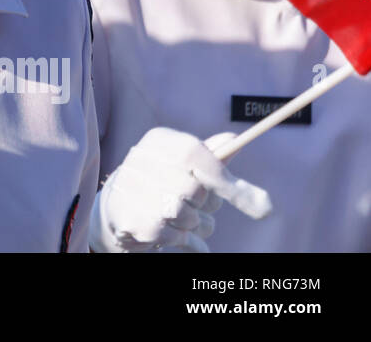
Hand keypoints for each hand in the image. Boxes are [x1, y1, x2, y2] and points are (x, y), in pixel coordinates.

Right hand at [90, 127, 271, 252]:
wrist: (117, 207)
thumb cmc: (161, 181)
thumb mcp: (184, 164)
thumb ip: (211, 155)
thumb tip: (237, 139)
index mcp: (158, 142)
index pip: (195, 154)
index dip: (225, 179)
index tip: (261, 206)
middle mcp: (140, 161)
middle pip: (195, 190)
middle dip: (205, 205)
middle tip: (196, 205)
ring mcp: (134, 193)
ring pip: (187, 216)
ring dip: (194, 223)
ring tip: (180, 218)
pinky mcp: (134, 222)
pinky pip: (177, 237)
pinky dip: (184, 239)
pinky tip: (171, 231)